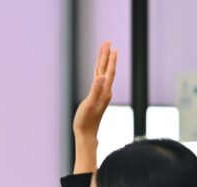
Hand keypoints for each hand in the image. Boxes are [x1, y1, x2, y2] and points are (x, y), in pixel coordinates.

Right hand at [72, 40, 116, 173]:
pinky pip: (100, 81)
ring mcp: (101, 94)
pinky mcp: (97, 98)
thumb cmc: (86, 120)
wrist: (87, 134)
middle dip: (106, 56)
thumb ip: (96, 90)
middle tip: (107, 42)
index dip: (108, 58)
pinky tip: (100, 72)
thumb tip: (102, 77)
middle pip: (106, 69)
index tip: (109, 45)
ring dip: (104, 63)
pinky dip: (100, 72)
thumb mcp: (90, 104)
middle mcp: (105, 91)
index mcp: (104, 90)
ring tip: (106, 53)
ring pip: (104, 74)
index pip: (107, 70)